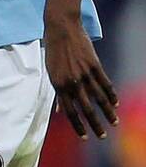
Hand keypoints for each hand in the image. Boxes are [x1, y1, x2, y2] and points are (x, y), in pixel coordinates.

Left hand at [44, 16, 118, 139]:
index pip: (70, 112)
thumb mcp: (51, 73)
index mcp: (59, 86)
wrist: (61, 28)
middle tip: (102, 136)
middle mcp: (72, 82)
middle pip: (86, 109)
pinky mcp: (94, 65)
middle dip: (94, 125)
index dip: (78, 126)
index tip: (85, 137)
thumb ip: (58, 93)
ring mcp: (84, 74)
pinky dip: (111, 95)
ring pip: (98, 98)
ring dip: (107, 113)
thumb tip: (60, 111)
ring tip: (114, 123)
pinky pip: (105, 83)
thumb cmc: (54, 52)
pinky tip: (116, 104)